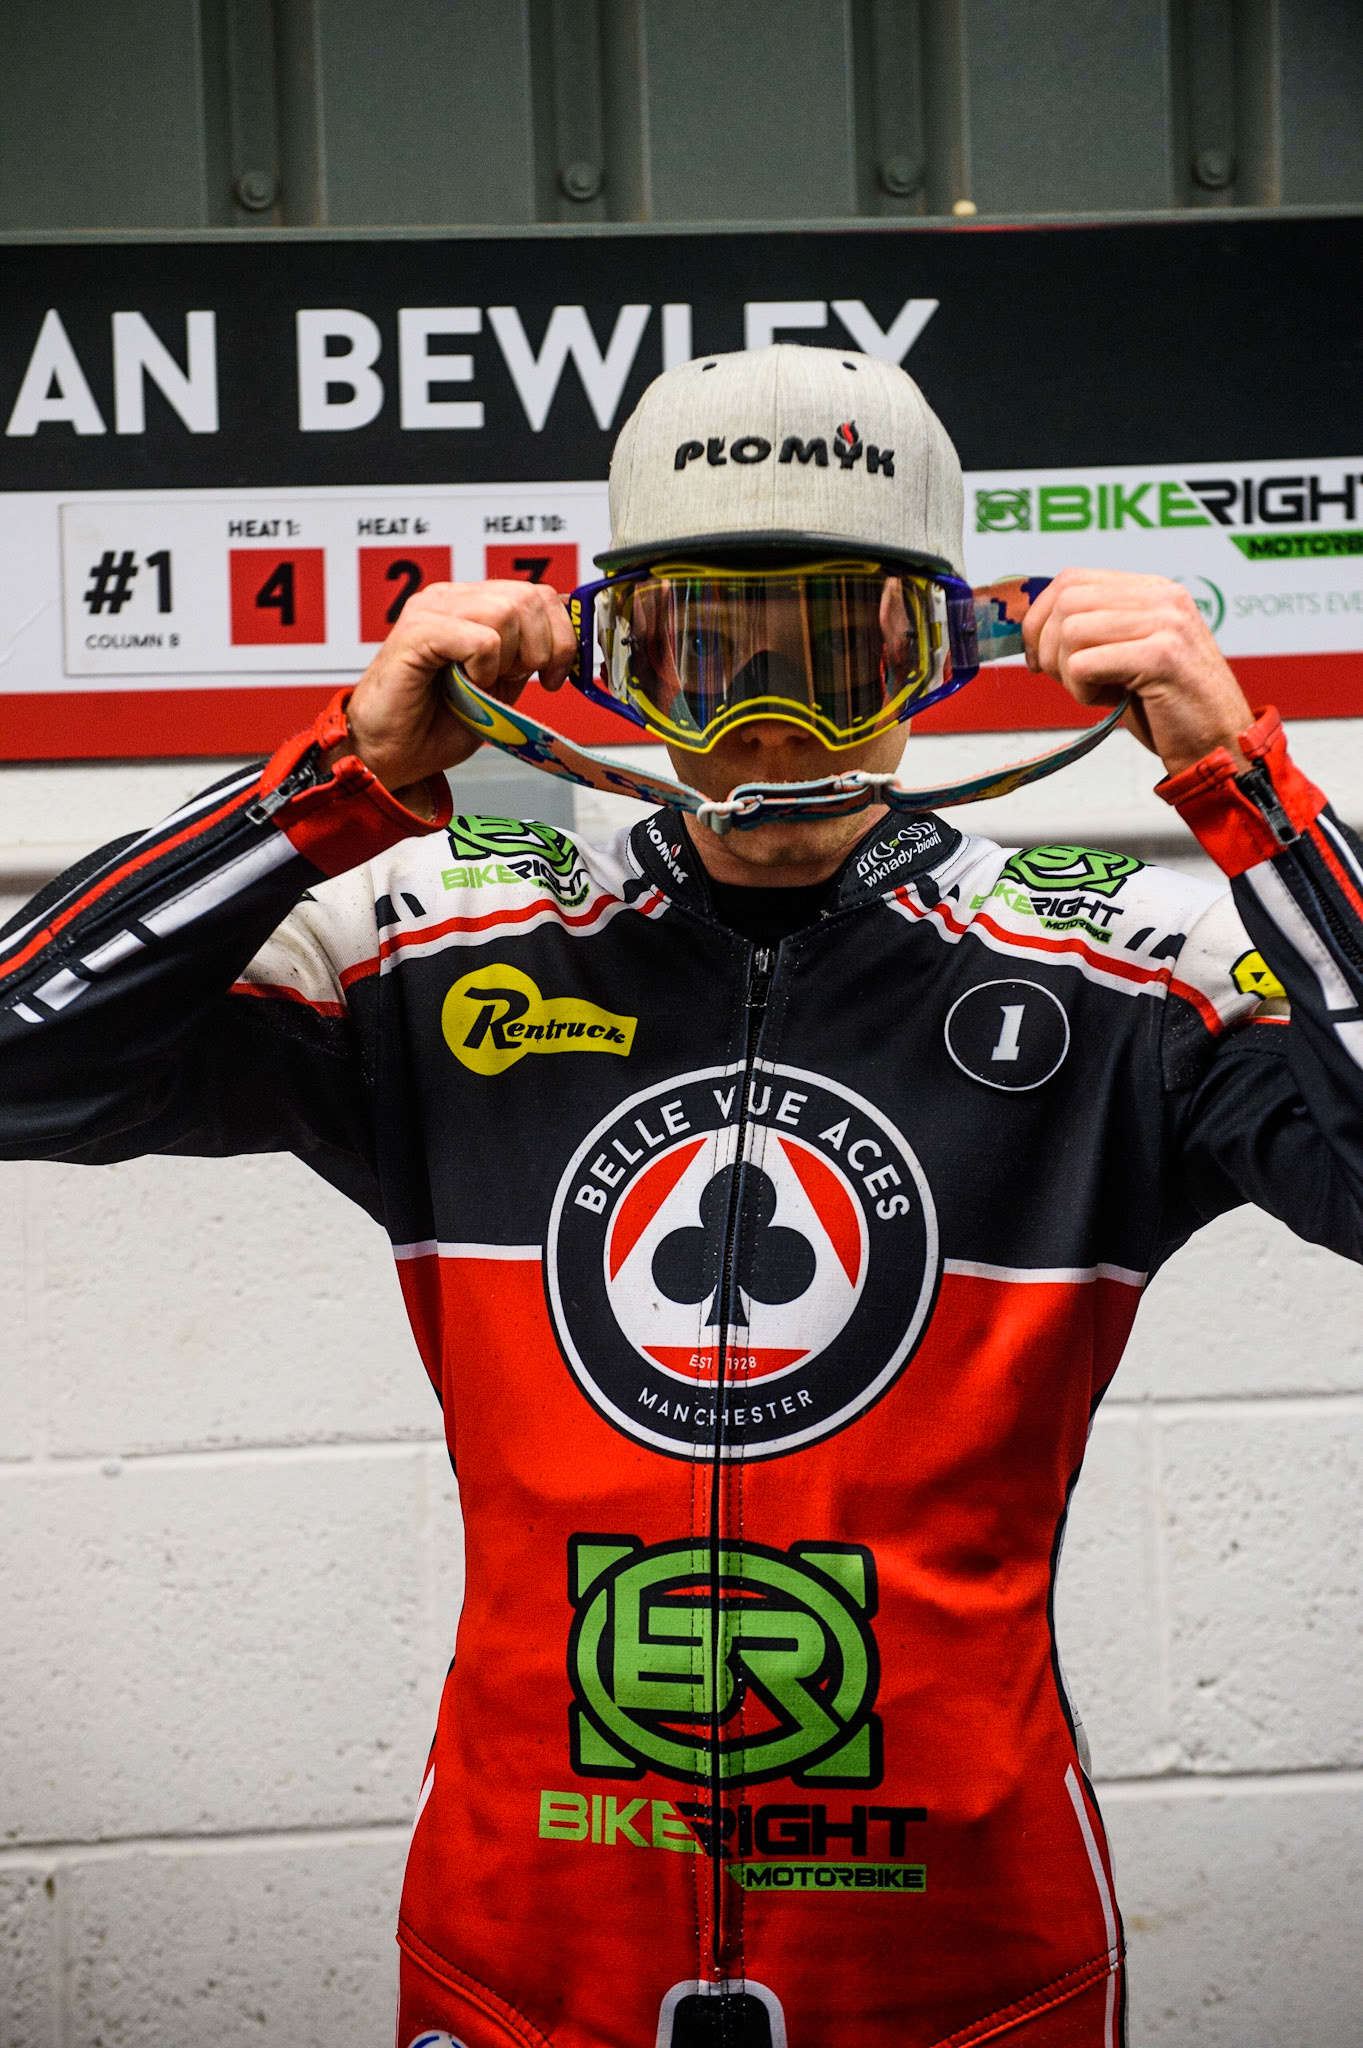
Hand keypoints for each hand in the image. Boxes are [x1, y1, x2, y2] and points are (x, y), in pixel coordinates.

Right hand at [325, 579, 576, 800]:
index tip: (551, 677)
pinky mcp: (417, 632)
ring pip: (508, 613)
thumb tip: (563, 643)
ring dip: (509, 660)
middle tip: (516, 683)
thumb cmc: (434, 725)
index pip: (539, 593)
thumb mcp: (498, 688)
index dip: (560, 636)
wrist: (389, 755)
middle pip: (529, 597)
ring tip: (483, 685)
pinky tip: (466, 685)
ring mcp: (431, 611)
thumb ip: (525, 660)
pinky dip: (485, 669)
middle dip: (541, 649)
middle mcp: (451, 599)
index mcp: (472, 605)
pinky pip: (481, 639)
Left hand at [1021, 568, 1253, 778]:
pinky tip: (1108, 701)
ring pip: (1071, 630)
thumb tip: (1033, 628)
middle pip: (1066, 601)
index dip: (1040, 617)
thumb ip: (1097, 630)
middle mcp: (1162, 598)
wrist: (1218, 746)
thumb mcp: (1130, 655)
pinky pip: (1085, 663)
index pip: (1071, 579)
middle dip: (1048, 647)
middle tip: (1068, 681)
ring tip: (1098, 692)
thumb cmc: (1170, 709)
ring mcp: (1166, 623)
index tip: (1037, 655)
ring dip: (1067, 672)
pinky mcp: (1162, 656)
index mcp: (1154, 591)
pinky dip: (1082, 690)